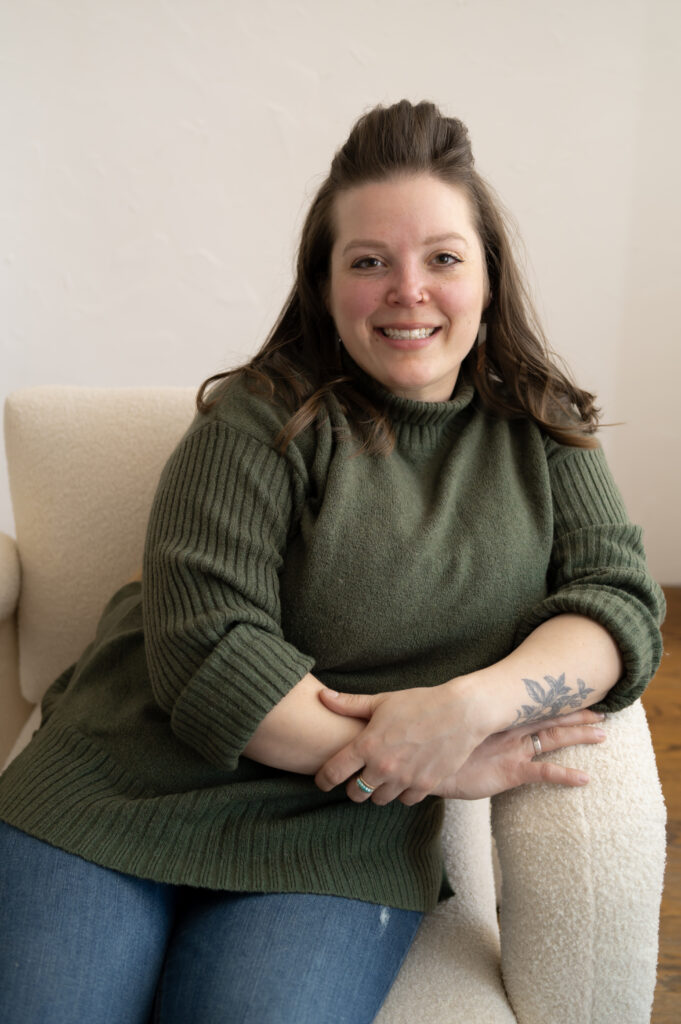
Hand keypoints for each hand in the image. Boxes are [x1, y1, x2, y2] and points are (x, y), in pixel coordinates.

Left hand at [314, 685, 487, 805]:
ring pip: (379, 800)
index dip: (323, 779)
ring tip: (382, 776)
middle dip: (353, 787)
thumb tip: (322, 697)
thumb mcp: (382, 700)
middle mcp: (383, 767)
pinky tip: (403, 778)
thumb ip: (349, 704)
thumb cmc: (420, 702)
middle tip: (357, 777)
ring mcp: (405, 779)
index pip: (333, 772)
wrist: (461, 712)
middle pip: (355, 793)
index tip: (322, 781)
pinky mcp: (425, 787)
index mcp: (367, 745)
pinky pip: (404, 801)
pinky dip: (401, 793)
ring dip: (377, 791)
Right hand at [435, 710, 605, 799]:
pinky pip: (543, 773)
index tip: (575, 690)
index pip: (532, 704)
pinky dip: (565, 775)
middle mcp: (509, 728)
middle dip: (577, 714)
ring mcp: (512, 749)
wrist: (425, 761)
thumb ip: (468, 718)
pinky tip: (585, 779)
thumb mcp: (455, 725)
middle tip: (603, 711)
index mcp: (498, 716)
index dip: (556, 698)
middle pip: (550, 717)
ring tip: (602, 734)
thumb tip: (472, 709)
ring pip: (553, 738)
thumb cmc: (437, 743)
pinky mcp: (510, 772)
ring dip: (579, 736)